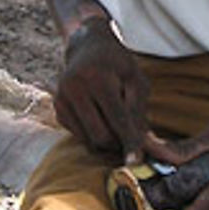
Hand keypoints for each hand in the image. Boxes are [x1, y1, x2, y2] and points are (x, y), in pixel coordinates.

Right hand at [53, 19, 148, 159]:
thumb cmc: (118, 65)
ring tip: (117, 125)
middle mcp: (74, 88)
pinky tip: (100, 117)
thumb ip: (142, 115)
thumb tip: (152, 149)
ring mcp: (62, 99)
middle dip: (118, 143)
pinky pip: (79, 136)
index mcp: (98, 77)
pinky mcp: (57, 109)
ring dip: (107, 142)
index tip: (136, 162)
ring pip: (89, 140)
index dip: (129, 142)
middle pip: (101, 136)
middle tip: (131, 138)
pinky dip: (93, 135)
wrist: (87, 47)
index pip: (117, 119)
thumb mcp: (136, 81)